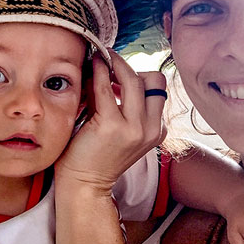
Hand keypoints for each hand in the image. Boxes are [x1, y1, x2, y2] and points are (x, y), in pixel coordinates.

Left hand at [58, 54, 166, 191]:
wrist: (84, 184)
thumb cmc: (96, 155)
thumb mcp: (121, 129)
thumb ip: (122, 103)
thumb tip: (109, 68)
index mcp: (157, 130)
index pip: (158, 89)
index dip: (139, 75)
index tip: (119, 71)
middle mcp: (151, 129)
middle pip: (153, 80)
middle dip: (129, 66)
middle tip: (109, 59)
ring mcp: (134, 129)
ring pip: (133, 80)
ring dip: (115, 65)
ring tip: (98, 61)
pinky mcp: (112, 126)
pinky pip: (106, 88)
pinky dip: (99, 73)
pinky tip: (91, 68)